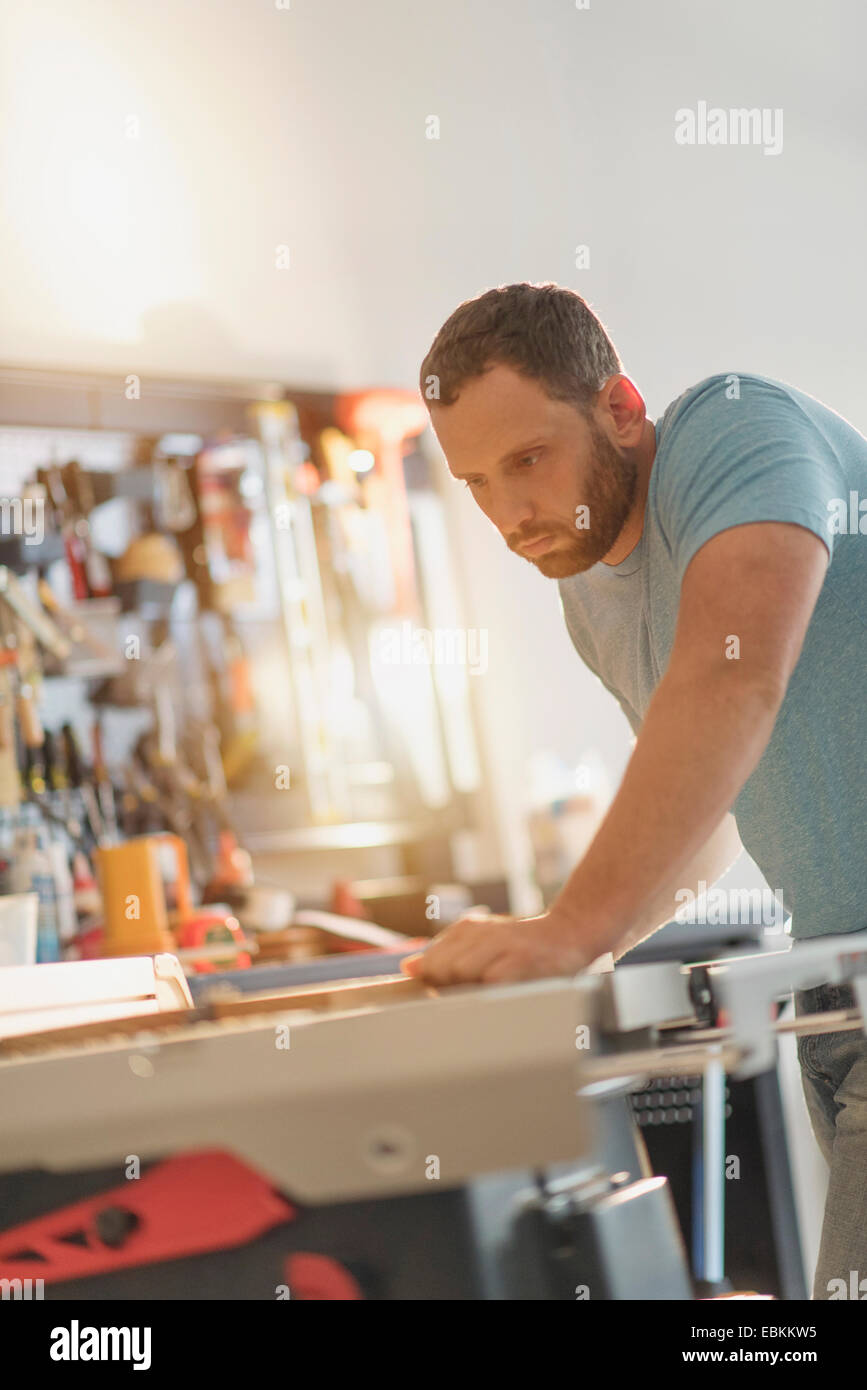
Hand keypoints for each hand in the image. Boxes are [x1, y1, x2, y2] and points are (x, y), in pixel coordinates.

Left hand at [400, 910, 589, 985]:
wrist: (572, 932)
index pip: (431, 961)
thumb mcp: (483, 942)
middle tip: (477, 993)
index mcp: (469, 928)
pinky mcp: (522, 960)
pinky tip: (507, 994)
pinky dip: (494, 993)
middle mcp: (482, 931)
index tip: (453, 992)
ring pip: (462, 972)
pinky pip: (491, 982)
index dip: (437, 983)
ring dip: (473, 990)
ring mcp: (503, 944)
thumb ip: (446, 953)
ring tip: (494, 992)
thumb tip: (409, 967)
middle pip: (442, 969)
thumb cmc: (525, 946)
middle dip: (452, 988)